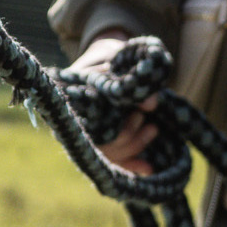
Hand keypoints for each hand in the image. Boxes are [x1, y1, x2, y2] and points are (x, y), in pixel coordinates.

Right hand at [67, 30, 158, 174]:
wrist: (109, 60)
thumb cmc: (113, 57)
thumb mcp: (123, 60)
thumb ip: (136, 78)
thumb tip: (152, 104)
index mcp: (74, 93)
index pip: (93, 118)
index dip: (118, 123)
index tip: (139, 115)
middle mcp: (77, 116)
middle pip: (100, 140)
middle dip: (128, 133)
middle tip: (142, 117)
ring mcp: (89, 131)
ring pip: (109, 152)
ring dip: (135, 145)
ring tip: (153, 129)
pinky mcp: (102, 141)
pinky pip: (113, 160)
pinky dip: (132, 165)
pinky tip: (148, 168)